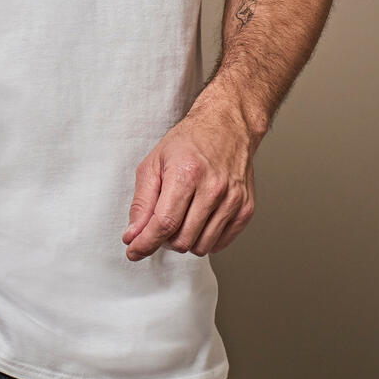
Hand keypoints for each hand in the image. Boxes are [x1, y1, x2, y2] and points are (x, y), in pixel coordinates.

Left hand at [122, 98, 261, 259]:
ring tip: (181, 219)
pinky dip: (204, 239)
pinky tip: (198, 220)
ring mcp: (233, 199)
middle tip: (161, 222)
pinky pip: (219, 244)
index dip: (145, 243)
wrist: (227, 126)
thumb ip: (141, 203)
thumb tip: (133, 235)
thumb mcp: (154, 164)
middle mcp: (213, 188)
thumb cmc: (188, 142)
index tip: (133, 251)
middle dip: (164, 239)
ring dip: (184, 241)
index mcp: (187, 174)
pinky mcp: (246, 209)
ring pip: (201, 246)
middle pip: (182, 239)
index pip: (164, 223)